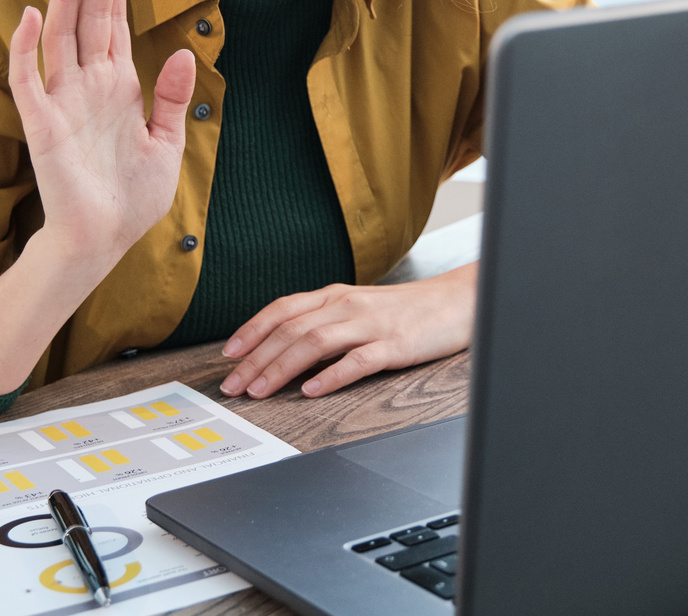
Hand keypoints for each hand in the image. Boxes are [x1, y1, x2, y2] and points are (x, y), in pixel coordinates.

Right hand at [8, 0, 196, 267]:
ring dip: (63, 0)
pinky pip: (28, 79)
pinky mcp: (43, 125)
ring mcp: (63, 102)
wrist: (105, 240)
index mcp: (119, 86)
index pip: (114, 23)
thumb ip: (172, 99)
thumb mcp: (166, 144)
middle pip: (90, 20)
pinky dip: (26, 48)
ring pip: (60, 38)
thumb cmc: (131, 196)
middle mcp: (88, 86)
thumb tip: (181, 51)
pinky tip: (32, 16)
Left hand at [217, 263, 477, 398]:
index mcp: (336, 296)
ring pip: (315, 342)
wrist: (458, 302)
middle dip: (257, 358)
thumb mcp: (360, 309)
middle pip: (291, 329)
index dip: (252, 330)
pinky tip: (312, 391)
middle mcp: (348, 305)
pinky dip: (331, 376)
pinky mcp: (394, 345)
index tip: (229, 355)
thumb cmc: (408, 311)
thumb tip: (284, 349)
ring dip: (282, 367)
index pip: (283, 309)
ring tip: (261, 390)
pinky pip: (357, 360)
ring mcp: (371, 324)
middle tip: (234, 385)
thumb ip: (326, 322)